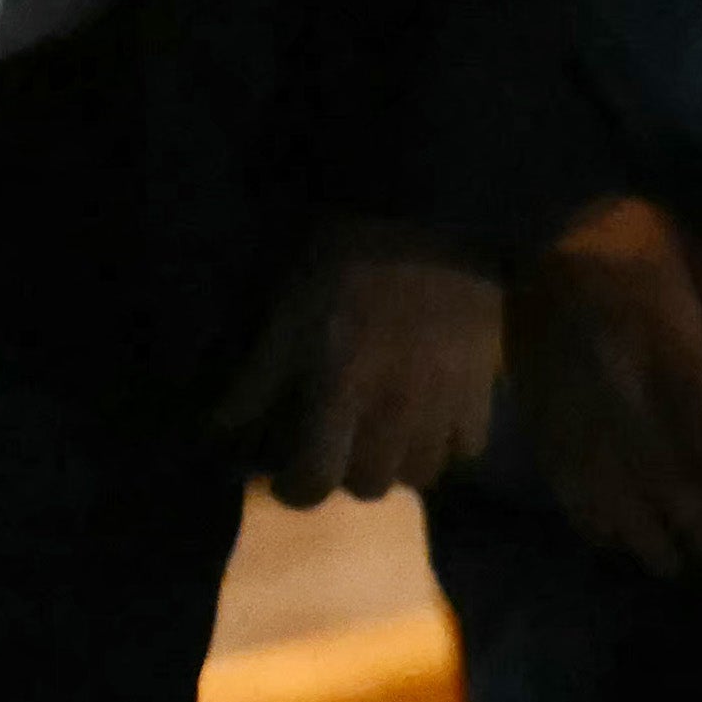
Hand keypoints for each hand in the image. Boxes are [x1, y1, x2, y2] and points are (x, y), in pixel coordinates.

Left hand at [216, 222, 508, 507]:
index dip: (295, 489)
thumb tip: (217, 434)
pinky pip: (469, 447)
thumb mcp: (286, 316)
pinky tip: (430, 420)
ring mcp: (446, 401)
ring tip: (384, 437)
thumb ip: (255, 382)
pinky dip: (446, 445)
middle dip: (345, 473)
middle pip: (369, 485)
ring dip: (396, 464)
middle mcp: (395, 410)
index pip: (316, 483)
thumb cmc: (346, 262)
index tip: (288, 473)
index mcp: (341, 393)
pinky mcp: (484, 384)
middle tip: (337, 446)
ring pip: (421, 474)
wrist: (428, 212)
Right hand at [513, 195, 701, 577]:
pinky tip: (612, 544)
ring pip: (616, 489)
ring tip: (675, 569)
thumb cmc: (630, 245)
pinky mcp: (540, 416)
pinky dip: (592, 519)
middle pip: (668, 474)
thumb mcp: (697, 261)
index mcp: (670, 346)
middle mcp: (626, 386)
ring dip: (647, 536)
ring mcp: (578, 407)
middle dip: (699, 525)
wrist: (535, 230)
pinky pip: (566, 480)